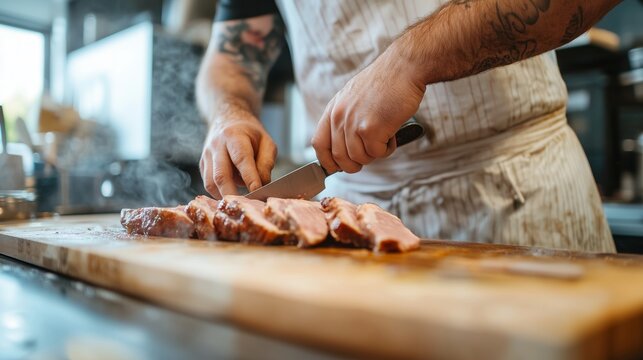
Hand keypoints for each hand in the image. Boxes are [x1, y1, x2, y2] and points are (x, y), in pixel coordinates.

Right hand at [200, 114, 276, 197]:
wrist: (227, 120)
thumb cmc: (250, 134)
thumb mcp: (266, 142)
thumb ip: (266, 163)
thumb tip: (262, 185)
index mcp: (234, 136)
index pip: (241, 158)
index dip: (249, 177)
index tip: (257, 191)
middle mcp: (216, 145)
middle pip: (220, 174)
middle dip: (232, 194)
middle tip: (245, 207)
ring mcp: (206, 155)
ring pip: (211, 183)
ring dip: (225, 196)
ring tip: (240, 202)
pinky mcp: (202, 165)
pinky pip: (208, 184)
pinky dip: (220, 193)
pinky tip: (231, 195)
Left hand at [311, 46, 425, 173]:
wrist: (403, 68)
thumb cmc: (385, 83)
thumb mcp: (354, 97)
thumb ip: (346, 119)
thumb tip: (344, 148)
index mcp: (333, 109)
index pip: (319, 144)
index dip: (327, 161)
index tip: (336, 168)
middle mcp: (339, 116)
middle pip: (339, 157)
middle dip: (356, 163)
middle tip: (370, 152)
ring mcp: (353, 123)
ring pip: (359, 159)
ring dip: (374, 154)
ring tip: (385, 137)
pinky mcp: (370, 129)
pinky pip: (376, 154)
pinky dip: (387, 149)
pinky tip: (392, 133)